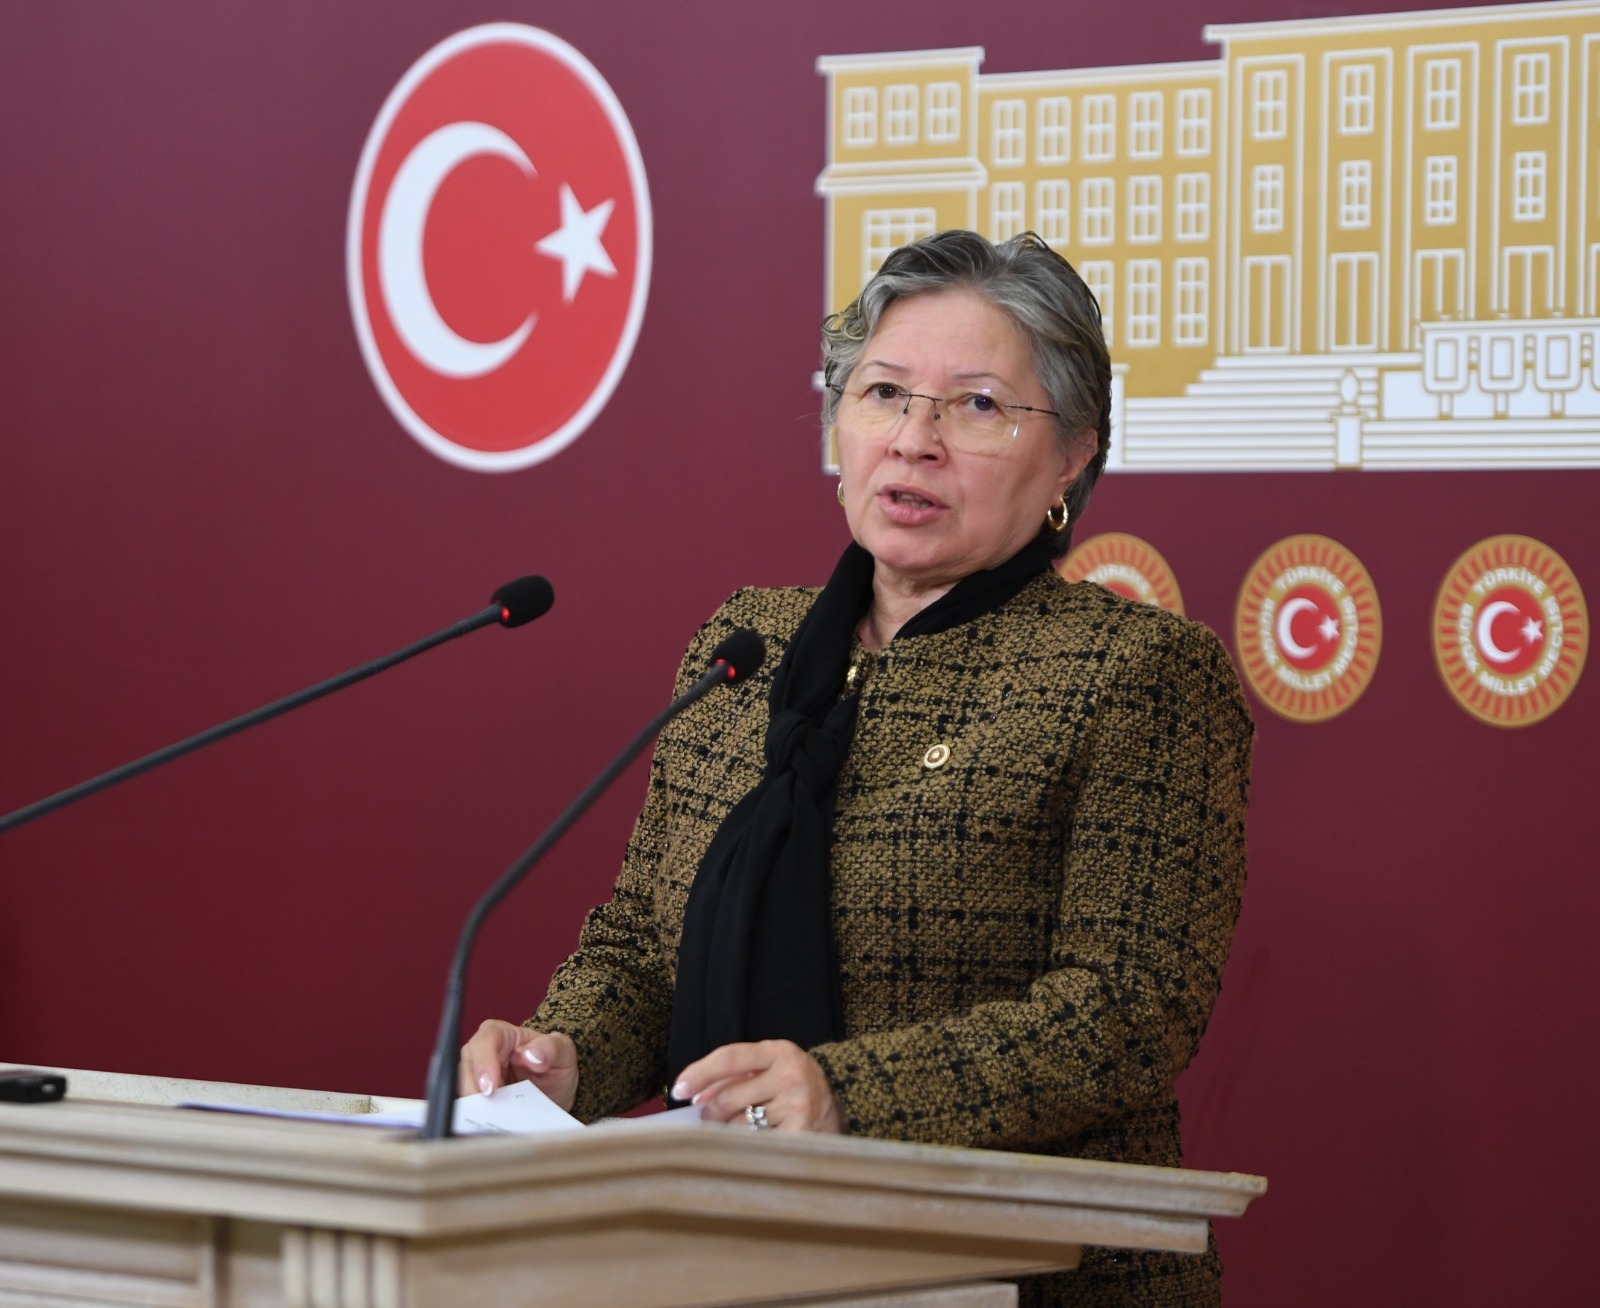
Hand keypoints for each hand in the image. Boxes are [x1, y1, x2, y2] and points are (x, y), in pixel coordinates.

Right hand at [458, 1019, 577, 1112]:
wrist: (557, 1092)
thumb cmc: (556, 1063)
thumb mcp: (563, 1052)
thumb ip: (551, 1048)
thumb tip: (531, 1054)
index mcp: (503, 1034)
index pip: (486, 1039)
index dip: (484, 1061)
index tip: (490, 1087)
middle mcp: (484, 1052)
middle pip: (466, 1065)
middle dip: (472, 1089)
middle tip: (485, 1110)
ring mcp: (478, 1075)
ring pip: (463, 1088)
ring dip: (474, 1106)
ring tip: (489, 1122)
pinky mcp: (478, 1097)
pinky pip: (470, 1107)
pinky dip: (478, 1116)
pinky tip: (490, 1127)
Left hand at [671, 1040, 843, 1133]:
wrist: (847, 1108)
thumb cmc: (796, 1090)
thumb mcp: (772, 1071)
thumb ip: (737, 1077)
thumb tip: (696, 1098)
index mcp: (779, 1051)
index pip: (729, 1058)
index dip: (699, 1073)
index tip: (678, 1090)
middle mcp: (790, 1074)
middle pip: (729, 1097)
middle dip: (711, 1113)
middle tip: (708, 1120)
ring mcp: (797, 1103)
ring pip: (739, 1125)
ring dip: (730, 1133)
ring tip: (743, 1132)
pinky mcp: (801, 1132)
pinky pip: (756, 1145)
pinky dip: (748, 1149)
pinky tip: (755, 1148)